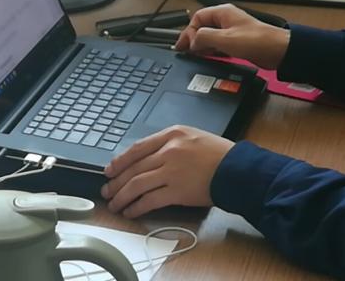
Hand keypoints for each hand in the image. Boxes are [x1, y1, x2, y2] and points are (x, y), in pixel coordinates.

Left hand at [101, 125, 233, 216]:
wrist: (237, 169)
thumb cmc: (219, 154)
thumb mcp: (193, 137)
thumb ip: (171, 143)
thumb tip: (147, 159)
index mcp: (173, 134)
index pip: (137, 148)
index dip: (119, 161)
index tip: (110, 169)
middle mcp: (169, 151)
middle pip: (133, 168)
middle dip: (115, 182)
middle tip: (107, 190)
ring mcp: (171, 172)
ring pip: (136, 185)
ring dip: (121, 197)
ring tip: (115, 204)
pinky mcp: (176, 192)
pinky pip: (149, 201)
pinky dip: (136, 207)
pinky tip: (131, 211)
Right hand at [174, 4, 290, 69]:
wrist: (277, 51)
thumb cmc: (257, 41)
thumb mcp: (225, 39)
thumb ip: (204, 37)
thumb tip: (192, 41)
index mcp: (223, 12)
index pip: (197, 18)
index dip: (188, 32)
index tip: (183, 46)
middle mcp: (226, 19)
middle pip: (202, 27)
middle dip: (194, 39)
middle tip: (187, 52)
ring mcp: (232, 30)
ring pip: (210, 36)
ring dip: (203, 46)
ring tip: (197, 56)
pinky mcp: (237, 42)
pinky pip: (219, 44)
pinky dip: (212, 50)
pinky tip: (211, 58)